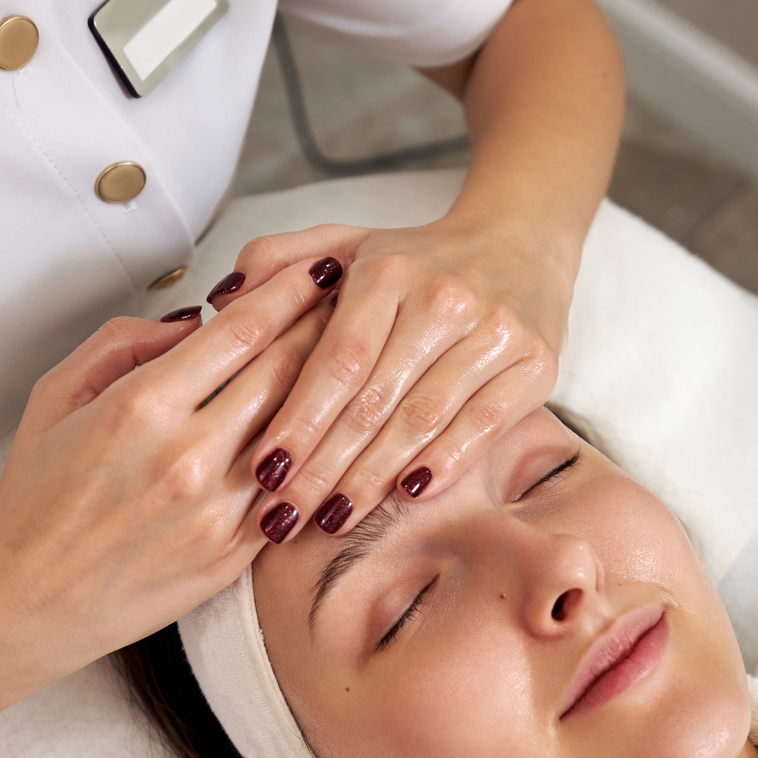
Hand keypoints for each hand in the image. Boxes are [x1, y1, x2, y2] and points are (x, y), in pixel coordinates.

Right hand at [0, 263, 337, 683]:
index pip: (244, 331)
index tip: (317, 270)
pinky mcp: (234, 556)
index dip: (291, 291)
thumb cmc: (36, 499)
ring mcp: (217, 511)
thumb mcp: (55, 396)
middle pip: (289, 372)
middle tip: (350, 304)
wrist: (28, 602)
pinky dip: (319, 458)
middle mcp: (186, 456)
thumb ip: (124, 342)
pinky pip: (294, 493)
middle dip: (325, 328)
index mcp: (141, 407)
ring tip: (352, 363)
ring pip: (304, 433)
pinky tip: (332, 434)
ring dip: (332, 392)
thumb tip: (193, 320)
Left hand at [211, 213, 574, 543]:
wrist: (522, 238)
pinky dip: (444, 464)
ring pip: (422, 420)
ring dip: (373, 478)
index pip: (336, 360)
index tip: (264, 472)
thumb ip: (280, 261)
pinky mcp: (536, 363)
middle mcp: (444, 298)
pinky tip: (407, 496)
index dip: (299, 421)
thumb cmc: (418, 259)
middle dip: (323, 467)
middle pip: (373, 400)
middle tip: (283, 517)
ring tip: (330, 520)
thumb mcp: (347, 243)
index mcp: (388, 270)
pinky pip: (483, 425)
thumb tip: (221, 299)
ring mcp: (495, 331)